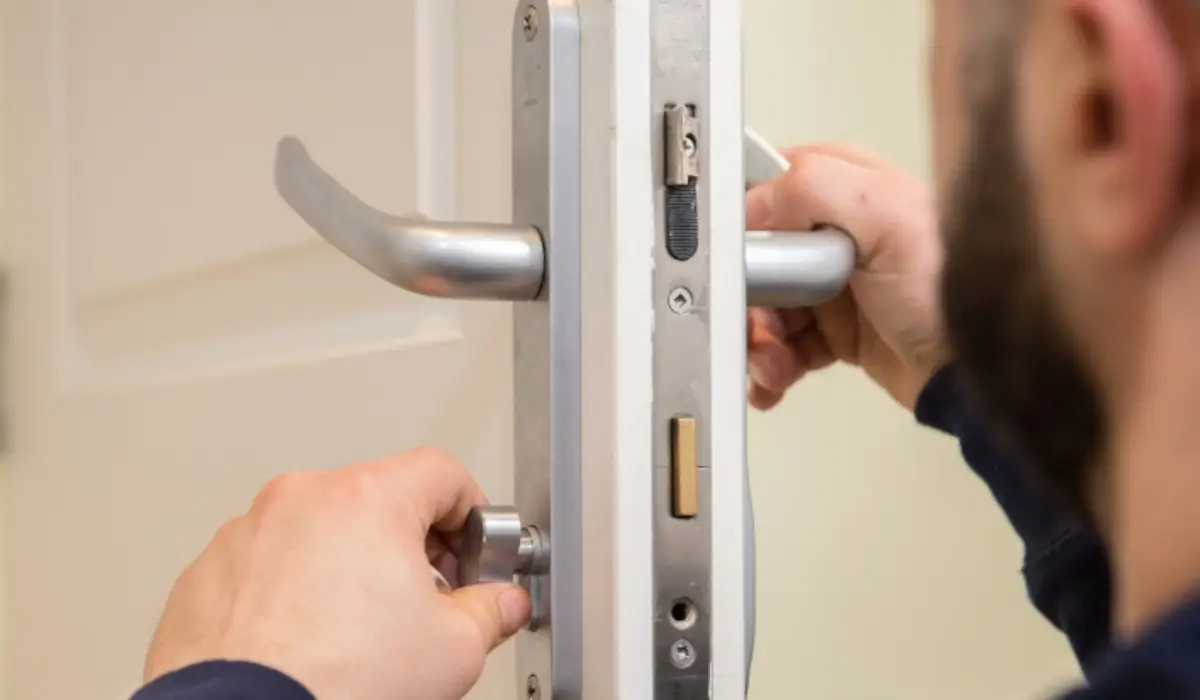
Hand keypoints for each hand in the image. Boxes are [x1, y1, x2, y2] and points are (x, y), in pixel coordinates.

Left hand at [143, 447, 529, 699]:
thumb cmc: (333, 684)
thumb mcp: (454, 650)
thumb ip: (491, 610)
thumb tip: (498, 604)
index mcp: (367, 498)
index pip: (443, 473)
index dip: (471, 516)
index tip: (473, 555)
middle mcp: (302, 500)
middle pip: (379, 500)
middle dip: (411, 547)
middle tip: (425, 602)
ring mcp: (247, 533)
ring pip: (319, 532)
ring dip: (347, 568)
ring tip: (359, 633)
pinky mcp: (206, 574)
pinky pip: (267, 567)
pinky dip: (292, 593)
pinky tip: (310, 643)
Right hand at [746, 144, 947, 409]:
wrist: (979, 375)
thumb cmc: (952, 293)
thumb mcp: (891, 218)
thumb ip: (817, 187)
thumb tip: (755, 199)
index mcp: (852, 188)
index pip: (772, 183)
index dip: (744, 217)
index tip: (731, 254)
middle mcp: (841, 233)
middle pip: (760, 255)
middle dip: (747, 296)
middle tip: (756, 324)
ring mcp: (836, 285)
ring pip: (766, 306)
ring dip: (758, 341)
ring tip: (771, 367)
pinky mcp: (837, 332)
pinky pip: (784, 346)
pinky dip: (771, 368)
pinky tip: (773, 382)